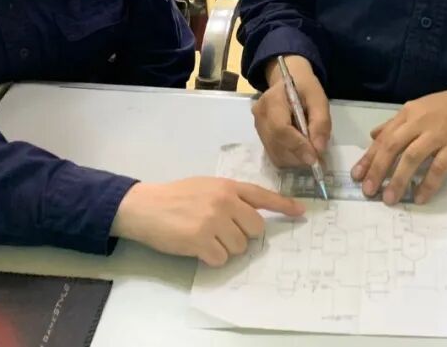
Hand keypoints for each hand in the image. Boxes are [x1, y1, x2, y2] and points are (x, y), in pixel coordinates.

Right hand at [112, 177, 304, 265]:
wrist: (146, 206)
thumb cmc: (176, 196)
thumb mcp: (207, 187)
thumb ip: (230, 197)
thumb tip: (252, 216)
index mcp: (228, 186)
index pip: (263, 196)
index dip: (284, 205)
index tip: (300, 213)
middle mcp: (225, 201)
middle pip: (256, 229)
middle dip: (244, 236)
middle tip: (224, 233)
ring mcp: (214, 220)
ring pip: (240, 247)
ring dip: (226, 248)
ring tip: (206, 238)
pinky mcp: (201, 240)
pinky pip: (221, 259)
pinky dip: (211, 258)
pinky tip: (197, 248)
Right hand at [253, 55, 331, 167]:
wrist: (288, 83)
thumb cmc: (304, 89)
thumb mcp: (318, 98)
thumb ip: (321, 121)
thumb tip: (318, 148)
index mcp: (272, 100)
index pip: (280, 129)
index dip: (297, 146)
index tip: (315, 158)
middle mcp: (260, 115)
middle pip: (277, 145)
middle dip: (299, 155)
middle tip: (318, 156)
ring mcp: (258, 128)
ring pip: (275, 154)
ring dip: (295, 159)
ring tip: (310, 149)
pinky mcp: (261, 137)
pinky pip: (275, 156)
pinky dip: (290, 158)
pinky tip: (300, 149)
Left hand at [351, 86, 446, 205]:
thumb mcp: (418, 108)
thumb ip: (395, 123)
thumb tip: (373, 135)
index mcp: (408, 114)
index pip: (384, 137)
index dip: (369, 157)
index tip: (357, 175)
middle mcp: (419, 123)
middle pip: (392, 147)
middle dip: (378, 170)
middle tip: (368, 191)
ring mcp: (437, 135)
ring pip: (412, 158)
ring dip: (398, 180)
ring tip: (389, 199)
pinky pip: (438, 168)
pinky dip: (427, 184)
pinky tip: (419, 198)